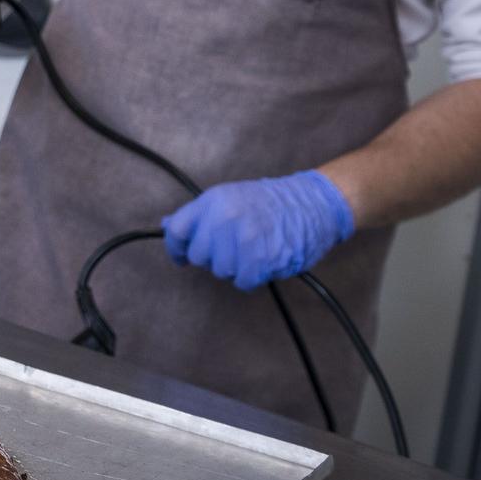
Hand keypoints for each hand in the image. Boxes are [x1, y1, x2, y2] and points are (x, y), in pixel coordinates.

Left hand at [161, 171, 354, 290]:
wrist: (312, 203)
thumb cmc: (271, 202)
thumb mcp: (229, 197)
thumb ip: (199, 215)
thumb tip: (168, 226)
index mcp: (213, 200)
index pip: (177, 232)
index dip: (176, 248)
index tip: (181, 256)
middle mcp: (224, 218)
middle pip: (199, 256)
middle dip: (213, 256)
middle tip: (233, 246)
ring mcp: (242, 239)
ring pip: (220, 271)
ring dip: (235, 267)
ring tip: (253, 249)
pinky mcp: (261, 260)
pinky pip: (243, 282)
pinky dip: (252, 278)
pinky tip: (263, 261)